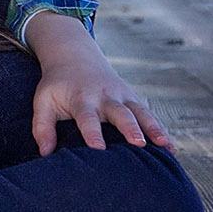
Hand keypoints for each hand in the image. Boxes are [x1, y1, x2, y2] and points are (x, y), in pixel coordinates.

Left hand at [23, 12, 174, 155]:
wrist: (74, 58)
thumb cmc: (57, 86)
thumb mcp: (43, 100)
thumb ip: (42, 126)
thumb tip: (44, 153)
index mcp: (82, 98)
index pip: (87, 116)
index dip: (92, 132)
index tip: (98, 149)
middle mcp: (105, 96)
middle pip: (119, 113)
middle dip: (130, 127)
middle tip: (138, 143)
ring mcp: (122, 96)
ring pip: (140, 112)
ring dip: (153, 128)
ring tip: (165, 146)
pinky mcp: (132, 99)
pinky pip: (149, 115)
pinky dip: (160, 129)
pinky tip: (171, 147)